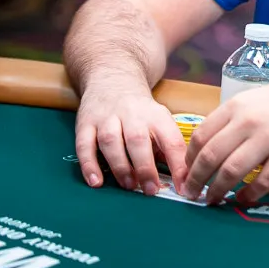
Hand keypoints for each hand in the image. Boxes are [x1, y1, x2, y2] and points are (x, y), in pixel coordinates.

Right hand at [74, 79, 187, 196]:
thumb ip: (166, 146)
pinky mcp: (85, 123)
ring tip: (128, 185)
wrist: (112, 77)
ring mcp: (106, 117)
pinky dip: (89, 165)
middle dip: (145, 167)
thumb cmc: (140, 110)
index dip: (178, 165)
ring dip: (120, 166)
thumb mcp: (159, 120)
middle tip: (150, 190)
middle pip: (138, 139)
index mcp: (156, 115)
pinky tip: (96, 182)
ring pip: (111, 141)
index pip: (171, 140)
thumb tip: (179, 179)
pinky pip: (84, 145)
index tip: (183, 188)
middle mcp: (131, 113)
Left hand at [184, 61, 268, 204]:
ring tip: (213, 200)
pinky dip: (248, 195)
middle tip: (191, 193)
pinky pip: (262, 183)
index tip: (186, 172)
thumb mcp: (253, 100)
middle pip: (210, 157)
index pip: (201, 136)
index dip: (189, 159)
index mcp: (236, 106)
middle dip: (196, 180)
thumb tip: (207, 148)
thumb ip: (231, 120)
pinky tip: (242, 199)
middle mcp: (248, 122)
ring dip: (217, 191)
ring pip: (231, 172)